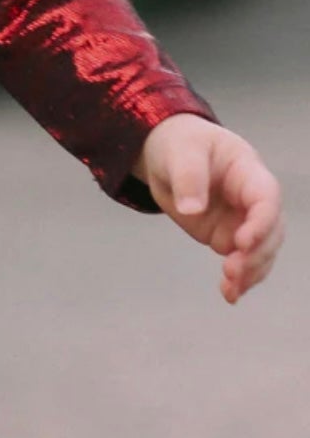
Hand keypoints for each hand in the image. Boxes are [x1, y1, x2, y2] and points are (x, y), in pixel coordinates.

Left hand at [135, 114, 283, 303]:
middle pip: (271, 230)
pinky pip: (242, 261)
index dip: (261, 221)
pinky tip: (230, 294)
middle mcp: (251, 199)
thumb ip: (188, 177)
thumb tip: (192, 209)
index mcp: (247, 171)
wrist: (167, 154)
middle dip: (256, 254)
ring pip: (261, 252)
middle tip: (232, 270)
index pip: (266, 198)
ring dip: (250, 273)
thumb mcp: (181, 151)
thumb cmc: (181, 143)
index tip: (243, 242)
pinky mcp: (227, 236)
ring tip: (230, 289)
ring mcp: (242, 220)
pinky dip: (240, 279)